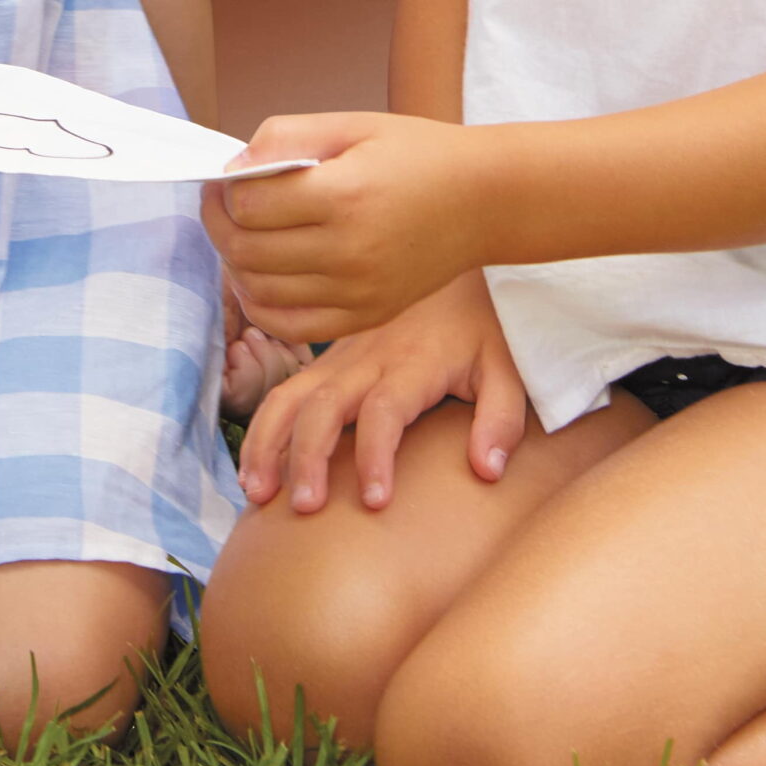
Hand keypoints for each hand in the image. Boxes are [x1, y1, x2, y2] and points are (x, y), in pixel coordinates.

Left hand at [203, 111, 512, 341]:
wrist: (485, 200)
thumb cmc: (418, 154)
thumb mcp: (352, 125)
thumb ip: (286, 137)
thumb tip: (232, 169)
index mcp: (345, 195)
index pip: (249, 205)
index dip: (223, 190)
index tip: (224, 178)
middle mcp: (350, 251)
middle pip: (246, 250)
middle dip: (219, 224)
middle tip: (220, 204)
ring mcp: (359, 292)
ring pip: (260, 291)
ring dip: (235, 263)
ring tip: (241, 235)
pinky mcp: (366, 317)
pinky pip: (290, 326)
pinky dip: (261, 305)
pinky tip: (259, 277)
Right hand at [235, 273, 529, 513]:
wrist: (448, 259)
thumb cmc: (482, 326)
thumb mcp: (508, 367)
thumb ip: (502, 420)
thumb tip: (486, 471)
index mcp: (412, 362)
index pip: (383, 411)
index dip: (375, 456)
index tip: (375, 503)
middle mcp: (366, 359)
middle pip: (322, 405)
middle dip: (307, 457)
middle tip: (305, 507)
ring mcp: (339, 358)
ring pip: (288, 396)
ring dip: (268, 443)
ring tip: (258, 494)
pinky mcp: (325, 361)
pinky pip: (283, 392)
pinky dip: (263, 430)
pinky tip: (256, 470)